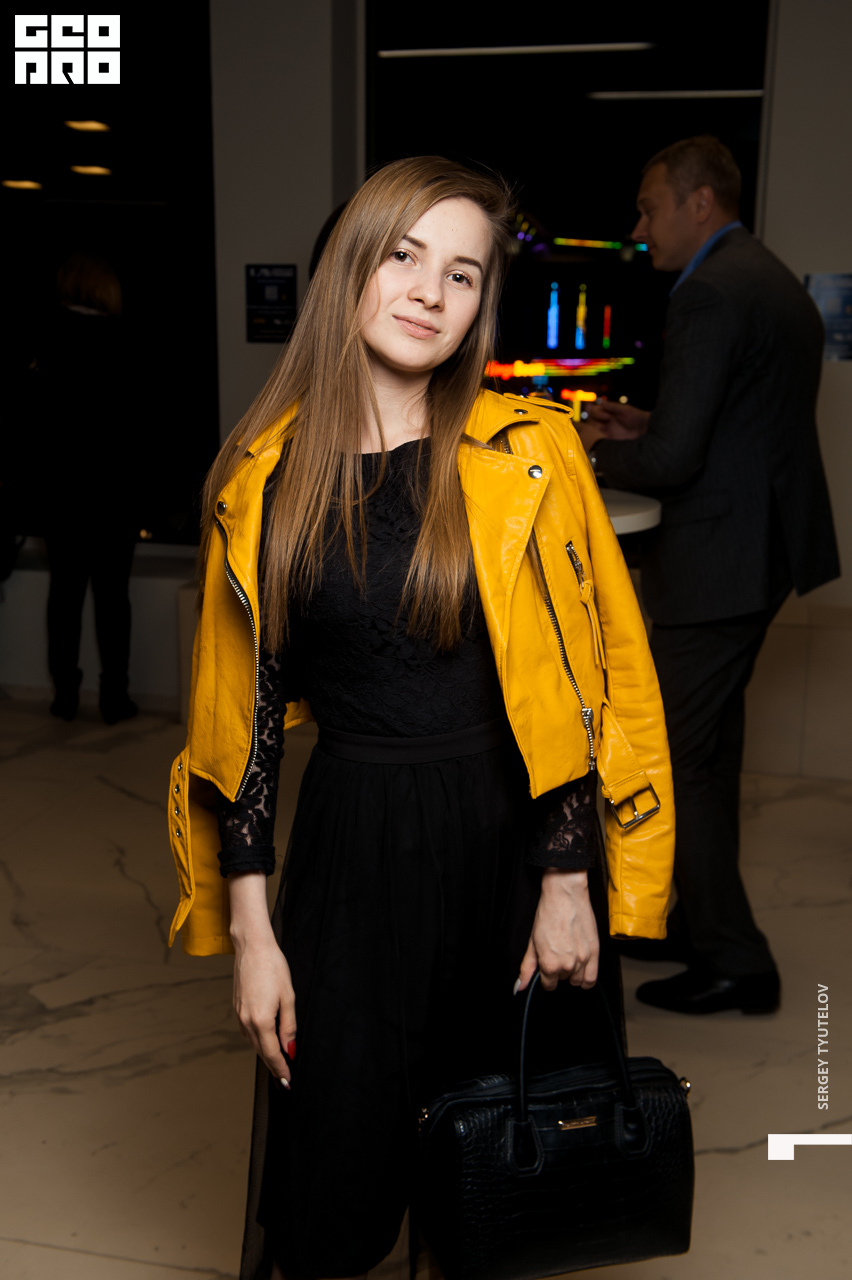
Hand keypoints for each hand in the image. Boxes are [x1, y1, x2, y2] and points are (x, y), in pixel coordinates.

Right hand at [233, 937, 296, 1084]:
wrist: (252, 947)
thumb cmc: (273, 967)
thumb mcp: (289, 997)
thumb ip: (289, 1026)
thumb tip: (290, 1048)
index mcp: (261, 1020)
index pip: (272, 1053)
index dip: (280, 1069)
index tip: (287, 1080)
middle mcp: (247, 1021)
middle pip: (261, 1051)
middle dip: (273, 1065)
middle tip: (284, 1077)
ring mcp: (239, 1014)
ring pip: (252, 1042)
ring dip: (264, 1053)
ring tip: (277, 1061)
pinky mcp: (236, 1007)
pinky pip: (246, 1031)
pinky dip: (256, 1040)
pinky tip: (264, 1040)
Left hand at [517, 869, 599, 992]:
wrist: (565, 896)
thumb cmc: (548, 915)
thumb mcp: (532, 942)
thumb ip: (527, 967)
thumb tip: (520, 987)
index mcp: (550, 964)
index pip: (549, 985)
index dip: (546, 976)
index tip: (547, 966)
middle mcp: (568, 965)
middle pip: (562, 980)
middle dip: (558, 971)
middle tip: (557, 954)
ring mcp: (583, 959)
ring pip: (577, 980)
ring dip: (572, 973)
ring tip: (568, 956)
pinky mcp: (595, 952)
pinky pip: (592, 979)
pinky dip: (586, 978)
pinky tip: (581, 968)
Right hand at [585, 400, 649, 439]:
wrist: (645, 430)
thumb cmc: (637, 417)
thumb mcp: (625, 410)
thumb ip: (613, 407)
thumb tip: (601, 401)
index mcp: (607, 412)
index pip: (594, 411)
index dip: (596, 413)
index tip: (606, 416)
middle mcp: (604, 421)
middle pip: (590, 420)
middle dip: (595, 421)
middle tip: (606, 423)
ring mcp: (606, 430)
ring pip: (592, 430)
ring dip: (595, 430)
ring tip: (604, 432)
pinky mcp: (608, 439)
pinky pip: (598, 439)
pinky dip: (598, 439)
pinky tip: (604, 439)